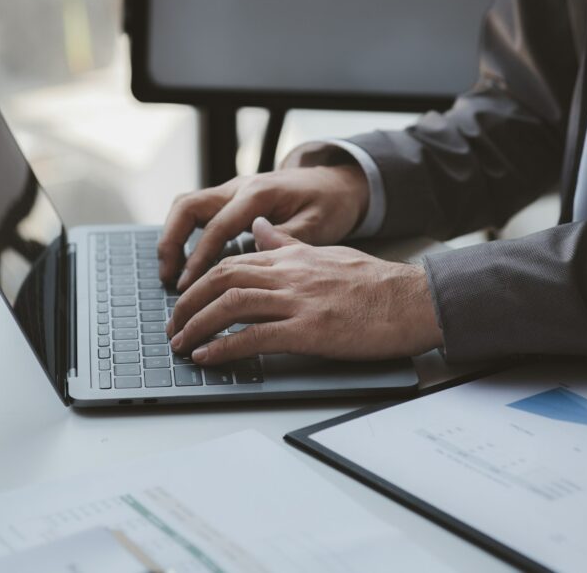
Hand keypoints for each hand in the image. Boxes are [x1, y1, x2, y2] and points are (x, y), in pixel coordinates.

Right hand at [158, 163, 369, 290]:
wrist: (336, 182)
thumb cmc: (329, 204)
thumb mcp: (317, 225)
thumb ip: (284, 239)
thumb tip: (253, 258)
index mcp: (258, 194)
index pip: (216, 227)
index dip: (198, 258)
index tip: (186, 286)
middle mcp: (239, 188)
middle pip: (187, 207)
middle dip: (171, 242)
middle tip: (168, 278)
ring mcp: (232, 191)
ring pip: (186, 207)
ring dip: (173, 237)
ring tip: (171, 273)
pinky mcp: (231, 199)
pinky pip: (197, 212)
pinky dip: (185, 234)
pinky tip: (187, 261)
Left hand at [166, 217, 441, 364]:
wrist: (413, 300)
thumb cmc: (374, 282)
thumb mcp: (325, 252)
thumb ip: (286, 243)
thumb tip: (257, 228)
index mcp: (290, 256)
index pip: (230, 263)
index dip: (200, 284)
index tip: (185, 303)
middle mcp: (288, 274)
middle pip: (220, 281)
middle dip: (188, 305)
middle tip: (173, 327)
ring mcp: (297, 301)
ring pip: (230, 306)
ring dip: (197, 326)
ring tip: (181, 345)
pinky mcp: (309, 330)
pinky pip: (254, 337)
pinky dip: (224, 348)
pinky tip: (208, 358)